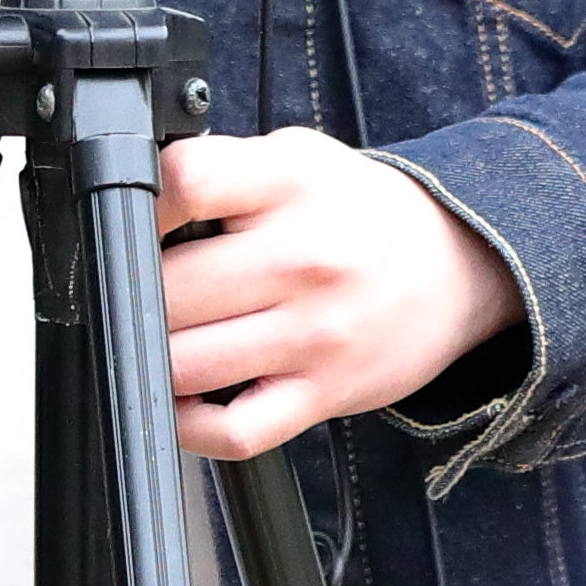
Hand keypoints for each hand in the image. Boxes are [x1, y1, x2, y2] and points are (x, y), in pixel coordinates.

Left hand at [158, 126, 522, 461]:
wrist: (456, 263)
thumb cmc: (358, 209)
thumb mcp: (296, 155)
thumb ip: (224, 167)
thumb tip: (139, 198)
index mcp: (288, 183)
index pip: (187, 182)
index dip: (139, 201)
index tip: (128, 216)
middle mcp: (301, 258)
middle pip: (170, 288)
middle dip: (131, 291)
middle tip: (130, 288)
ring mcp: (313, 334)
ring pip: (187, 364)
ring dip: (149, 357)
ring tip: (149, 338)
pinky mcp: (324, 393)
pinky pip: (237, 430)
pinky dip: (189, 427)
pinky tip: (178, 401)